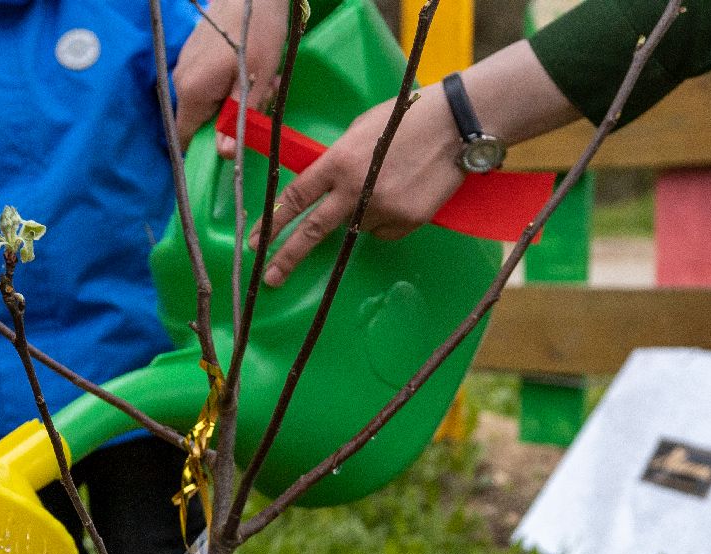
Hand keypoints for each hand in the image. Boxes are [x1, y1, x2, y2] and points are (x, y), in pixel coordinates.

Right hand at [174, 0, 289, 152]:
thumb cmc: (257, 32)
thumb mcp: (256, 80)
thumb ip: (239, 120)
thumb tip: (226, 155)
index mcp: (191, 92)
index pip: (186, 137)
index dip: (208, 147)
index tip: (236, 140)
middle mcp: (180, 81)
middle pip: (202, 120)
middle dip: (233, 119)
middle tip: (264, 99)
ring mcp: (185, 67)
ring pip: (209, 102)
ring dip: (236, 100)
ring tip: (263, 80)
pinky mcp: (193, 56)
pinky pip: (209, 83)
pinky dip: (230, 84)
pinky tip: (252, 69)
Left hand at [255, 91, 463, 286]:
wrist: (456, 125)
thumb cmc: (406, 118)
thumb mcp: (360, 130)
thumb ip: (337, 161)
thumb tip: (322, 187)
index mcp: (338, 161)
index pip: (295, 196)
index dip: (272, 221)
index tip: (255, 241)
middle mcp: (355, 188)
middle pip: (313, 230)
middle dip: (288, 256)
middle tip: (270, 277)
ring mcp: (381, 208)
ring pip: (357, 226)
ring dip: (362, 213)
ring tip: (389, 182)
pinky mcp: (406, 221)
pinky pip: (385, 230)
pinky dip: (388, 218)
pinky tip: (404, 193)